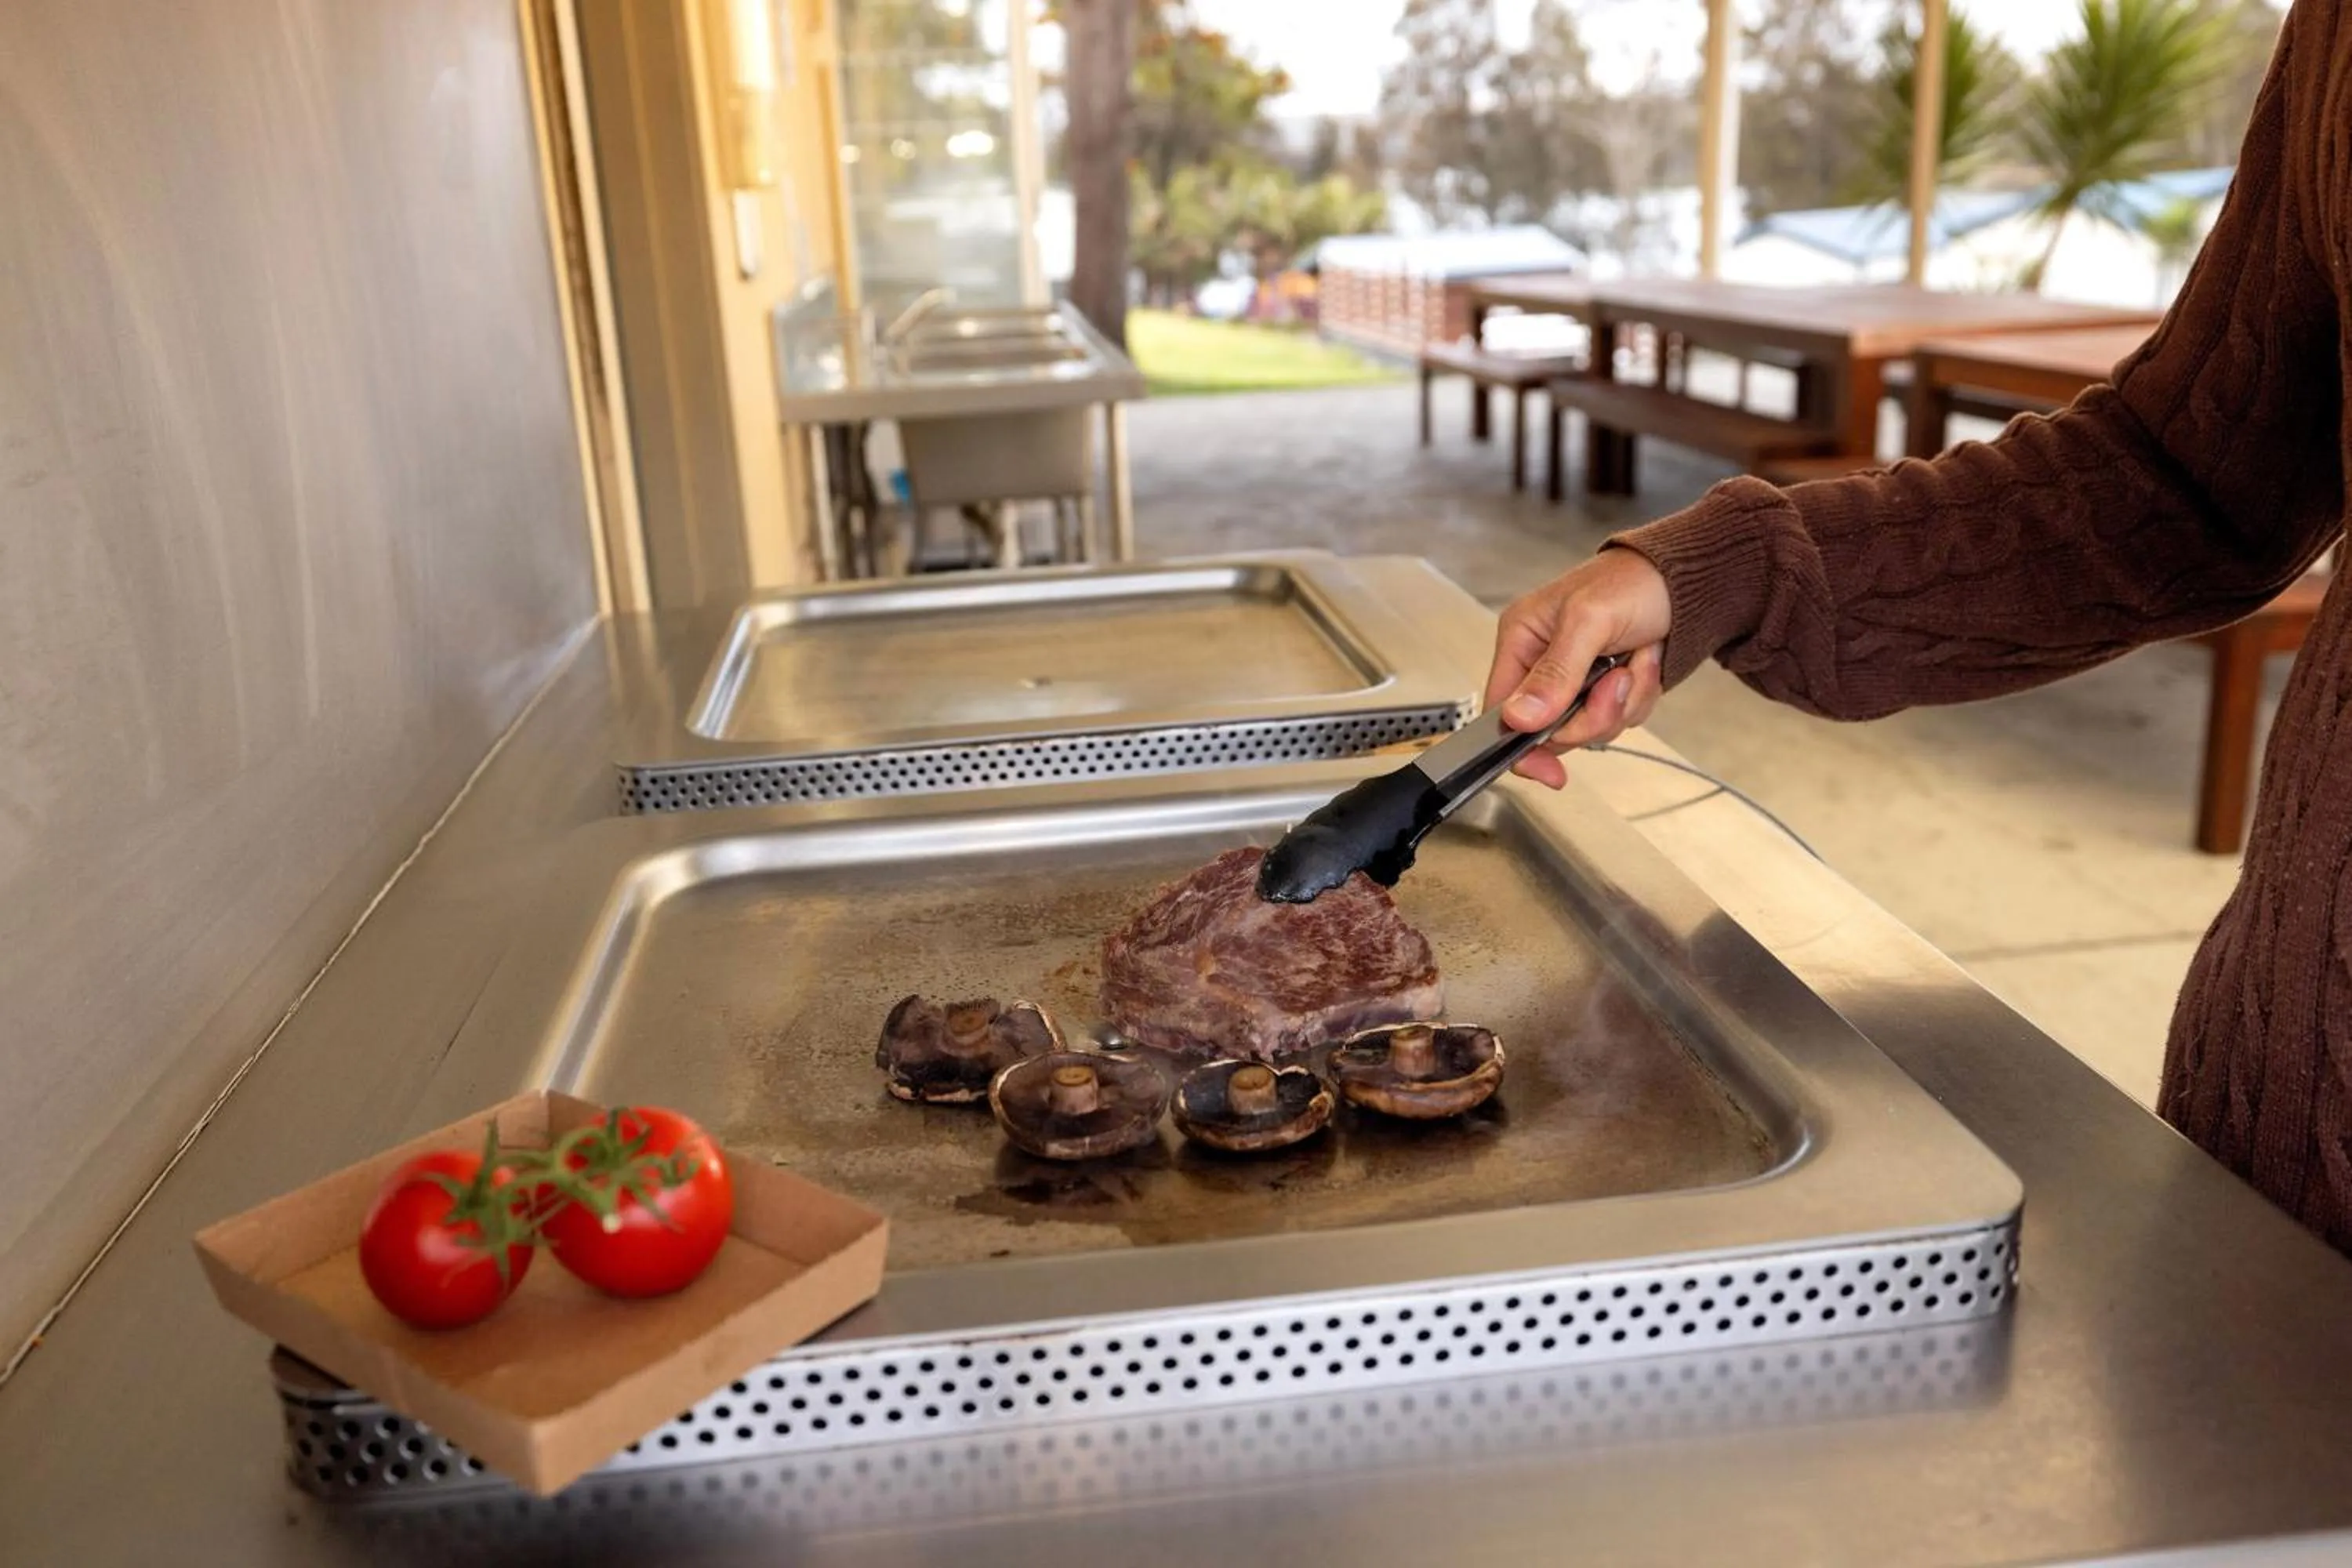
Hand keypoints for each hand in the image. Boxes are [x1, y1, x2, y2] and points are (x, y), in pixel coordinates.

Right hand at [1484, 549, 1671, 787]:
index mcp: (1521, 640)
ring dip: (1623, 702)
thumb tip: (1520, 717)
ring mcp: (1576, 682)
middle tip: (1618, 680)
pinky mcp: (1606, 690)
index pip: (1502, 711)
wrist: (1687, 579)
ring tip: (1635, 660)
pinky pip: (1619, 719)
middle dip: (1593, 714)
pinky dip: (1640, 696)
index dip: (1522, 745)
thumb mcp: (1589, 620)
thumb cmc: (1633, 581)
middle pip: (1551, 730)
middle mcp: (1542, 665)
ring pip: (1590, 729)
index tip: (1551, 770)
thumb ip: (1555, 671)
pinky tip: (1644, 661)